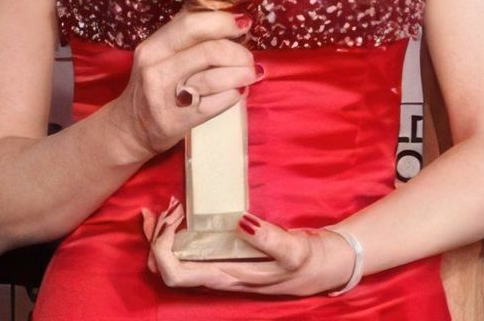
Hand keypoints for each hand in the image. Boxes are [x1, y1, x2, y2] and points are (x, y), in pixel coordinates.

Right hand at [113, 9, 259, 156]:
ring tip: (250, 74)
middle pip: (208, 50)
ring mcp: (163, 97)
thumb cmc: (155, 84)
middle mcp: (154, 68)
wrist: (131, 128)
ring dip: (240, 74)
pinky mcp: (174, 121)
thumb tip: (229, 17)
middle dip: (237, 51)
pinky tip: (239, 92)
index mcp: (154, 46)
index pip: (191, 23)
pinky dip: (233, 96)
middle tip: (248, 57)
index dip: (223, 21)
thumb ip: (188, 36)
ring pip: (213, 79)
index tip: (243, 24)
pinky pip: (213, 106)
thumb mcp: (162, 55)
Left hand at [142, 201, 354, 296]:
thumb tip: (241, 223)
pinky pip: (188, 248)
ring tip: (171, 206)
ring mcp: (218, 266)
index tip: (177, 218)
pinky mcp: (224, 255)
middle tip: (172, 206)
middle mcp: (217, 275)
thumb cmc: (309, 262)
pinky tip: (177, 212)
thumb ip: (270, 239)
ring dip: (163, 232)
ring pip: (172, 258)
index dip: (164, 248)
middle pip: (165, 266)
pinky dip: (175, 230)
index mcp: (227, 277)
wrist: (324, 267)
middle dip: (158, 236)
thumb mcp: (295, 250)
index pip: (176, 275)